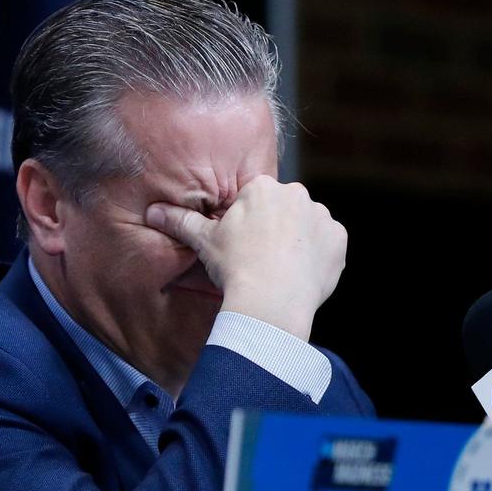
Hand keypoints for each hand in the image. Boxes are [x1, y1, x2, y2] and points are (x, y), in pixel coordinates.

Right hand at [145, 175, 346, 340]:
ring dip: (297, 241)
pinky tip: (299, 274)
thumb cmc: (235, 268)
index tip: (241, 244)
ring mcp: (321, 216)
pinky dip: (316, 256)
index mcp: (262, 188)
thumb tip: (153, 212)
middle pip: (282, 208)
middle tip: (259, 257)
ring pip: (306, 225)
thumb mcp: (204, 243)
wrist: (270, 302)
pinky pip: (326, 244)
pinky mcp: (338, 240)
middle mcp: (296, 194)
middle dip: (274, 227)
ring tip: (279, 268)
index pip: (254, 198)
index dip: (246, 222)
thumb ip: (181, 222)